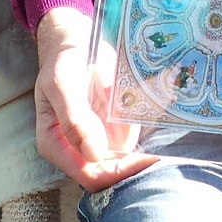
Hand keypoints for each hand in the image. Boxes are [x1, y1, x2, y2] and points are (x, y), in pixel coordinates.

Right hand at [33, 7, 156, 191]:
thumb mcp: (64, 83)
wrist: (77, 44)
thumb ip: (75, 118)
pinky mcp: (115, 135)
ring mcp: (97, 144)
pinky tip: (161, 147)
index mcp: (56, 144)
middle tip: (159, 158)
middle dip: (133, 170)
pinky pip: (132, 152)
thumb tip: (94, 154)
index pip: (89, 175)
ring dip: (143, 164)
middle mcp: (76, 150)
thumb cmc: (64, 62)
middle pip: (108, 177)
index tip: (143, 159)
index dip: (116, 173)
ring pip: (122, 169)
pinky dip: (146, 152)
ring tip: (165, 156)